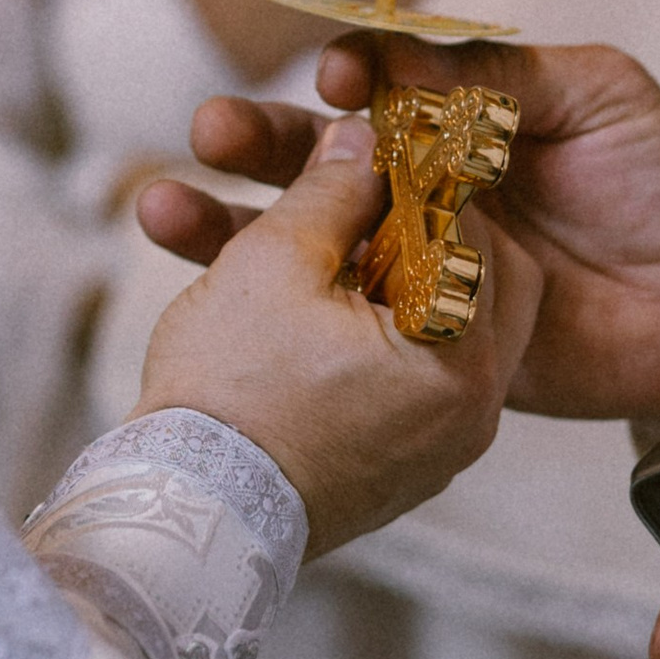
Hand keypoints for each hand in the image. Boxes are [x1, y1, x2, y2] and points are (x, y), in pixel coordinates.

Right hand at [132, 111, 540, 555]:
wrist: (183, 521)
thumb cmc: (226, 391)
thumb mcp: (275, 259)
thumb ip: (331, 186)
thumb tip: (362, 137)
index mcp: (459, 356)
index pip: (473, 231)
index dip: (420, 176)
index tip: (377, 146)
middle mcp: (472, 412)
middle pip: (476, 282)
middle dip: (416, 230)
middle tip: (355, 204)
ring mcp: (442, 450)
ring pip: (442, 332)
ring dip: (392, 283)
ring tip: (326, 255)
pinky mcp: (405, 474)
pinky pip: (414, 384)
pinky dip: (379, 341)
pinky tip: (320, 315)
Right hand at [136, 37, 659, 432]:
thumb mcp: (598, 94)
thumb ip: (502, 71)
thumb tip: (401, 44)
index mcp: (466, 121)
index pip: (382, 90)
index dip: (349, 79)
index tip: (333, 75)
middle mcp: (430, 188)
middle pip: (322, 160)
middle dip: (261, 142)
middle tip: (211, 130)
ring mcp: (418, 266)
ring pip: (307, 236)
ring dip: (231, 217)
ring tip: (160, 201)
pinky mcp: (421, 340)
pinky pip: (337, 317)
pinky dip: (269, 301)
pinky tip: (211, 280)